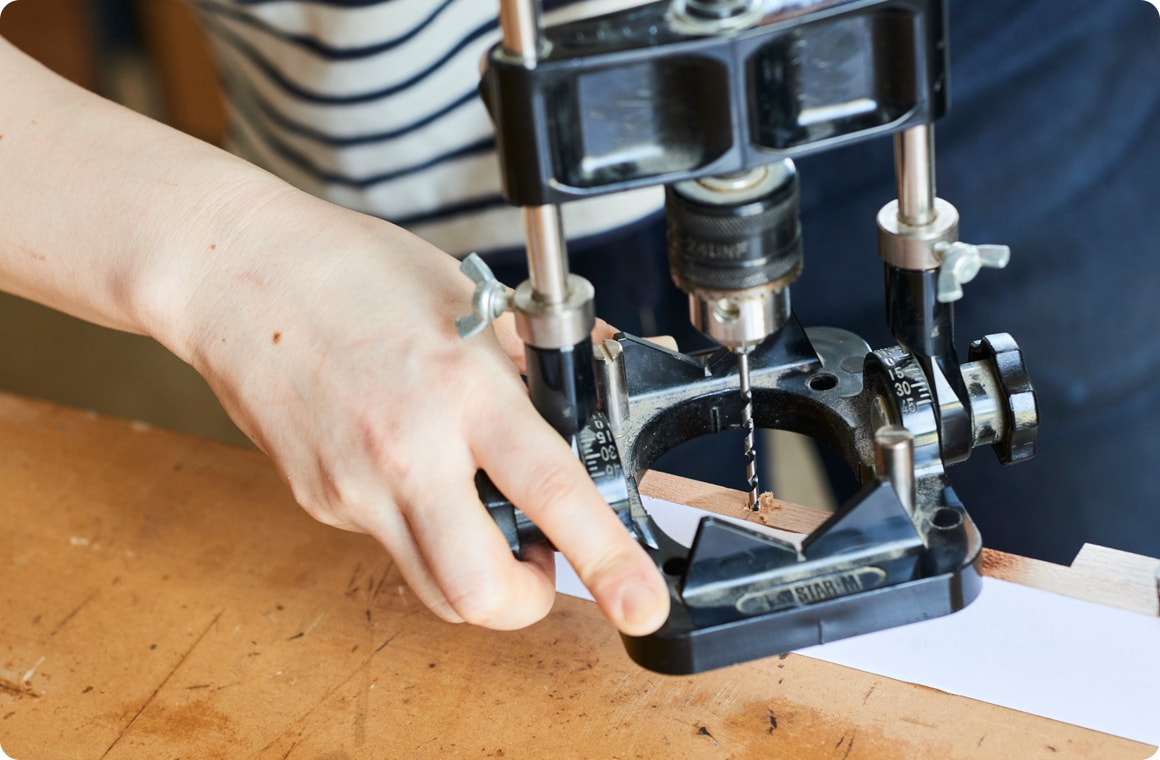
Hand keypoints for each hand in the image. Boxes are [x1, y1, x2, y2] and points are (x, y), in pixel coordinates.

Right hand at [175, 191, 670, 634]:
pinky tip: (411, 467)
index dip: (609, 560)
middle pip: (480, 591)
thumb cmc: (348, 269)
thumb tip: (595, 382)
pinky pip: (389, 545)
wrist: (233, 273)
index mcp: (462, 389)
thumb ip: (535, 357)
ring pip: (433, 590)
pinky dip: (421, 528)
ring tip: (483, 516)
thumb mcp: (468, 298)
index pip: (552, 493)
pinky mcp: (318, 500)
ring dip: (478, 580)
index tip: (641, 606)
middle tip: (542, 562)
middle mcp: (407, 451)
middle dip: (528, 601)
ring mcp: (353, 487)